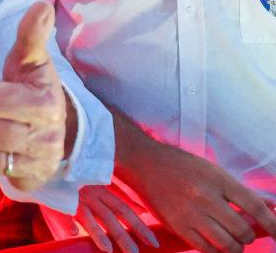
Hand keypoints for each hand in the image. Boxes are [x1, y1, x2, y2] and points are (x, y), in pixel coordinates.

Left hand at [0, 2, 67, 191]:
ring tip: (2, 129)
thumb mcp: (29, 59)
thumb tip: (41, 5)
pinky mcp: (34, 180)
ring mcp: (42, 162)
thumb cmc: (33, 85)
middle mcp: (48, 137)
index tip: (4, 91)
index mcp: (46, 103)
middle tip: (1, 112)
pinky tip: (9, 150)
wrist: (58, 122)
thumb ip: (31, 33)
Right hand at [57, 184, 159, 252]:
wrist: (51, 162)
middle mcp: (90, 194)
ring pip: (87, 216)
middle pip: (109, 216)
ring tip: (108, 250)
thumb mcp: (99, 186)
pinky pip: (62, 211)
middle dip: (123, 235)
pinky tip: (73, 232)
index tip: (153, 243)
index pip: (124, 209)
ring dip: (97, 232)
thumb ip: (120, 197)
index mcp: (101, 191)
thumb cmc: (77, 178)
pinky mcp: (57, 198)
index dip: (138, 225)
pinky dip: (67, 221)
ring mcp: (74, 197)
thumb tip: (142, 210)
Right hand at [116, 133, 275, 252]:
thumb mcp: (211, 170)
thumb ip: (239, 190)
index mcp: (217, 178)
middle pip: (243, 230)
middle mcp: (205, 196)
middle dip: (248, 237)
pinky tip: (214, 243)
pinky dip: (215, 250)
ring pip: (227, 244)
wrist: (143, 161)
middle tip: (244, 234)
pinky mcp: (177, 225)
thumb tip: (270, 206)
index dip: (273, 224)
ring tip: (232, 242)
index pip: (255, 207)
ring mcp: (190, 212)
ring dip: (235, 247)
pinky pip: (206, 249)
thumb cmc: (180, 164)